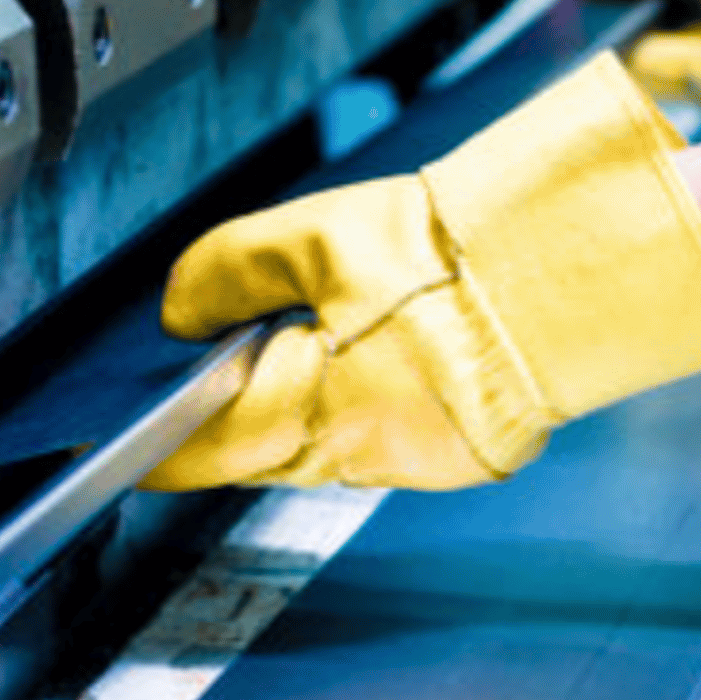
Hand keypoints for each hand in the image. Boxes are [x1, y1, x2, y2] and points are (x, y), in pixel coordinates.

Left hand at [143, 53, 700, 490]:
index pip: (193, 454)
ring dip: (313, 388)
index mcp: (309, 411)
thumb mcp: (315, 237)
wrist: (573, 274)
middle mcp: (356, 457)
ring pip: (324, 435)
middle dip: (246, 390)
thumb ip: (226, 272)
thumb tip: (182, 309)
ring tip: (352, 315)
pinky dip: (371, 392)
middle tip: (265, 319)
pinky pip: (382, 429)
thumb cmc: (456, 261)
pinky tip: (400, 339)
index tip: (127, 423)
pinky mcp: (456, 452)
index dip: (154, 434)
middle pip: (259, 443)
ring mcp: (411, 462)